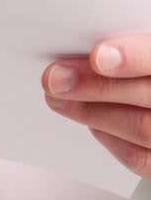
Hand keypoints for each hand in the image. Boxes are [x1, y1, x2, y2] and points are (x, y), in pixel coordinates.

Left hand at [42, 35, 150, 175]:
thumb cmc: (144, 66)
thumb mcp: (141, 40)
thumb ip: (126, 42)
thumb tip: (85, 42)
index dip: (132, 57)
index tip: (98, 56)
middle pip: (147, 95)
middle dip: (96, 86)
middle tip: (57, 78)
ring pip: (142, 129)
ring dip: (92, 113)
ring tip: (59, 97)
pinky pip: (142, 159)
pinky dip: (111, 139)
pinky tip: (91, 122)